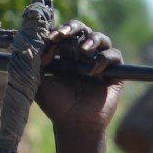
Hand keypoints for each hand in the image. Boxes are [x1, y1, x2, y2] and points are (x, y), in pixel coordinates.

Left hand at [34, 20, 123, 134]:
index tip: (51, 38)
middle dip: (73, 28)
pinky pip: (114, 55)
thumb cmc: (56, 105)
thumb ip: (37, 61)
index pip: (63, 34)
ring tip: (83, 51)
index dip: (58, 31)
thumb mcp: (39, 81)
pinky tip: (93, 70)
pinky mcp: (115, 72)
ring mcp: (100, 62)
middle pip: (82, 29)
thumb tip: (43, 43)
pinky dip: (105, 58)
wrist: (74, 124)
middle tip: (64, 35)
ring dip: (92, 39)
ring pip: (101, 38)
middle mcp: (83, 55)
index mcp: (65, 54)